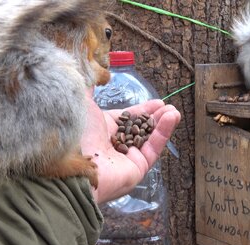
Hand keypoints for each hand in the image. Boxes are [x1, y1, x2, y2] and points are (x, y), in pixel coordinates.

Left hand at [80, 89, 180, 204]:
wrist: (75, 165)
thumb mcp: (82, 103)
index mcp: (103, 130)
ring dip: (163, 123)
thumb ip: (88, 88)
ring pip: (150, 138)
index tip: (157, 102)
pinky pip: (154, 147)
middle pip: (141, 128)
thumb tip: (89, 72)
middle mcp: (116, 144)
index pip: (128, 118)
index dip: (143, 110)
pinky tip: (172, 118)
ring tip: (174, 110)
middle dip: (156, 116)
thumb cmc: (77, 134)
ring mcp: (128, 157)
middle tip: (167, 105)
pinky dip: (164, 132)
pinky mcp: (139, 166)